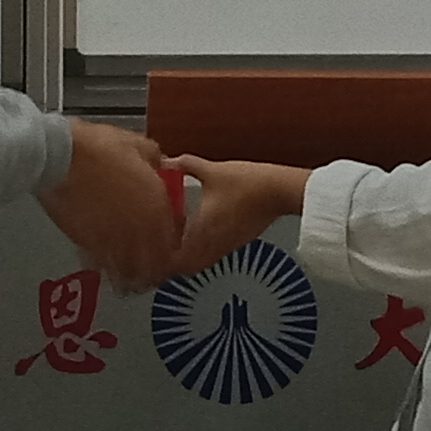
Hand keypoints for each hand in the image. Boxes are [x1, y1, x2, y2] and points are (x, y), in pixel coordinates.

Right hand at [42, 115, 182, 289]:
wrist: (61, 158)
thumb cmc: (98, 149)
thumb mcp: (138, 145)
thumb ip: (155, 160)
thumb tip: (158, 166)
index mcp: (157, 205)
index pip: (175, 241)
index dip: (174, 246)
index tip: (169, 244)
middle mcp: (139, 229)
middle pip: (155, 265)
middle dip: (156, 269)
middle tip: (153, 268)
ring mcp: (114, 240)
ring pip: (130, 273)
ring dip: (133, 276)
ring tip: (130, 277)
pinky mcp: (88, 244)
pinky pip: (104, 267)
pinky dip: (107, 270)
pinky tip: (106, 268)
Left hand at [169, 154, 307, 273]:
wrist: (279, 191)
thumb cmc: (250, 184)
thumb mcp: (212, 170)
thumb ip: (186, 165)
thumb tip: (168, 161)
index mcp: (202, 230)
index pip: (176, 262)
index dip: (161, 262)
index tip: (151, 253)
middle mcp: (214, 244)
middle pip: (187, 269)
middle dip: (172, 264)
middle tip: (160, 250)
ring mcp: (227, 245)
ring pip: (201, 263)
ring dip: (188, 257)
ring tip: (177, 241)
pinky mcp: (237, 241)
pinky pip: (214, 254)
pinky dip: (202, 250)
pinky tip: (199, 232)